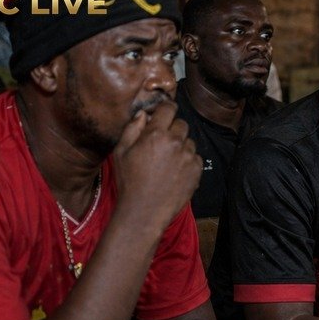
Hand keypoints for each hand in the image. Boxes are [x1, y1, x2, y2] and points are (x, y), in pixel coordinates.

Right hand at [111, 100, 201, 230]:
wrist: (144, 210)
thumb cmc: (129, 181)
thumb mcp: (121, 152)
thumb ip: (132, 128)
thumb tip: (143, 114)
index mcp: (156, 134)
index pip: (169, 108)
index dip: (165, 110)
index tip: (162, 115)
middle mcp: (176, 142)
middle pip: (181, 124)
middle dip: (172, 129)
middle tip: (161, 143)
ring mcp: (189, 156)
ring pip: (189, 141)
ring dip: (180, 146)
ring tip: (167, 162)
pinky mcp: (197, 169)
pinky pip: (195, 157)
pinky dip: (187, 161)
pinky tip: (175, 172)